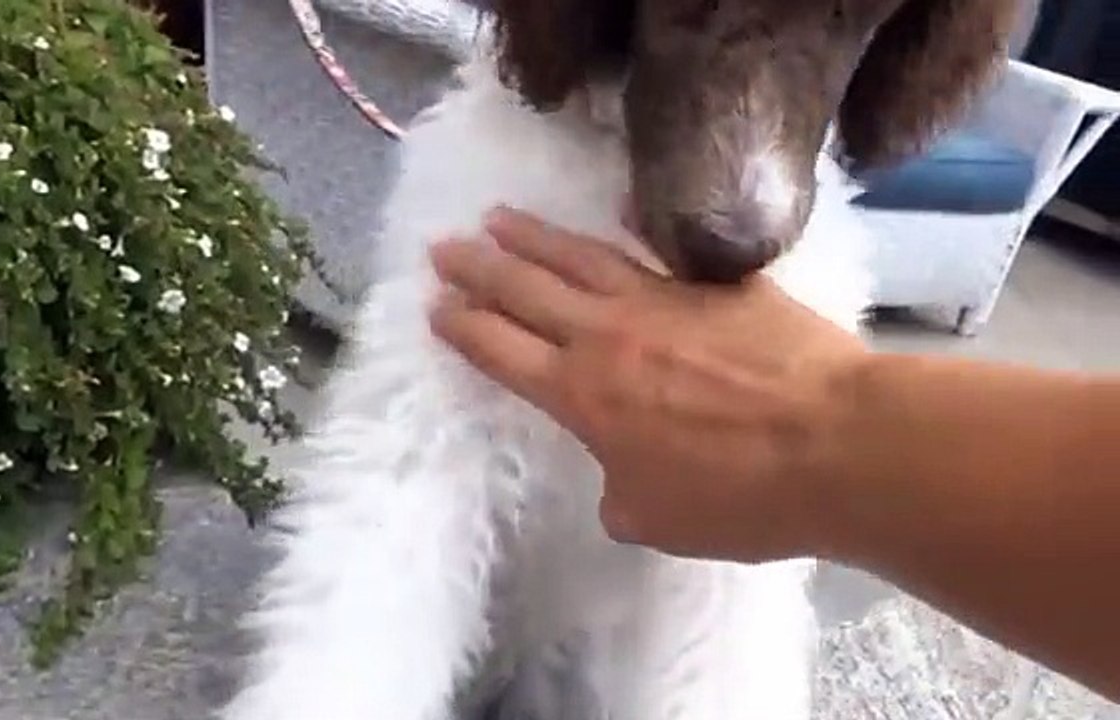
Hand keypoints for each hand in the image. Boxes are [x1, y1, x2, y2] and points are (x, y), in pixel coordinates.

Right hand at [429, 207, 869, 561]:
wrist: (837, 445)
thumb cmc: (741, 498)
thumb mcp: (656, 519)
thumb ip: (621, 491)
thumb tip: (622, 474)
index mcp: (581, 396)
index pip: (501, 351)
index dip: (463, 327)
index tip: (436, 306)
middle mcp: (608, 336)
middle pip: (525, 290)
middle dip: (477, 268)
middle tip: (443, 247)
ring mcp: (663, 300)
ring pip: (580, 256)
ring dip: (532, 237)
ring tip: (499, 217)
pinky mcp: (719, 283)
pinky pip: (658, 246)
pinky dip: (626, 224)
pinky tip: (613, 206)